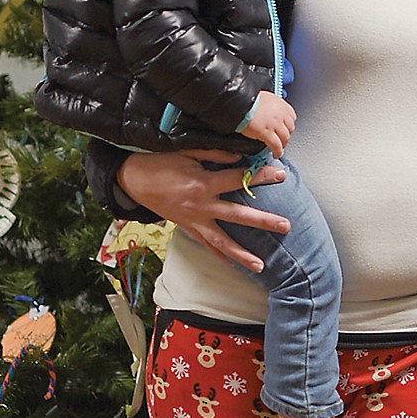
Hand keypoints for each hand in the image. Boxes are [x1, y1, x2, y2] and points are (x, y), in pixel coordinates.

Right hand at [117, 148, 289, 271]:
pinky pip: (205, 246)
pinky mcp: (186, 228)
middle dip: (263, 222)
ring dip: (242, 254)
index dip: (261, 176)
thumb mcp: (187, 151)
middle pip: (237, 216)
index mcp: (202, 184)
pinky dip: (220, 257)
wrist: (131, 179)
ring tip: (261, 266)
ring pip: (221, 242)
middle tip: (286, 226)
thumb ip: (216, 154)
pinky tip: (234, 266)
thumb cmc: (159, 161)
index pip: (239, 180)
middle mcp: (200, 206)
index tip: (282, 174)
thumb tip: (240, 156)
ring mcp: (193, 221)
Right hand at [241, 91, 296, 157]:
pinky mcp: (266, 133)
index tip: (285, 127)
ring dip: (283, 144)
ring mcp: (274, 124)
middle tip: (282, 138)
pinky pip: (276, 145)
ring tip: (279, 148)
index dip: (288, 124)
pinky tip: (276, 154)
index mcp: (279, 103)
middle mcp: (279, 113)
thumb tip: (267, 109)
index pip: (291, 115)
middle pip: (289, 127)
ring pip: (285, 137)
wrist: (238, 102)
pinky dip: (277, 151)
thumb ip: (268, 105)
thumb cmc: (245, 99)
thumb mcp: (261, 97)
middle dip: (286, 134)